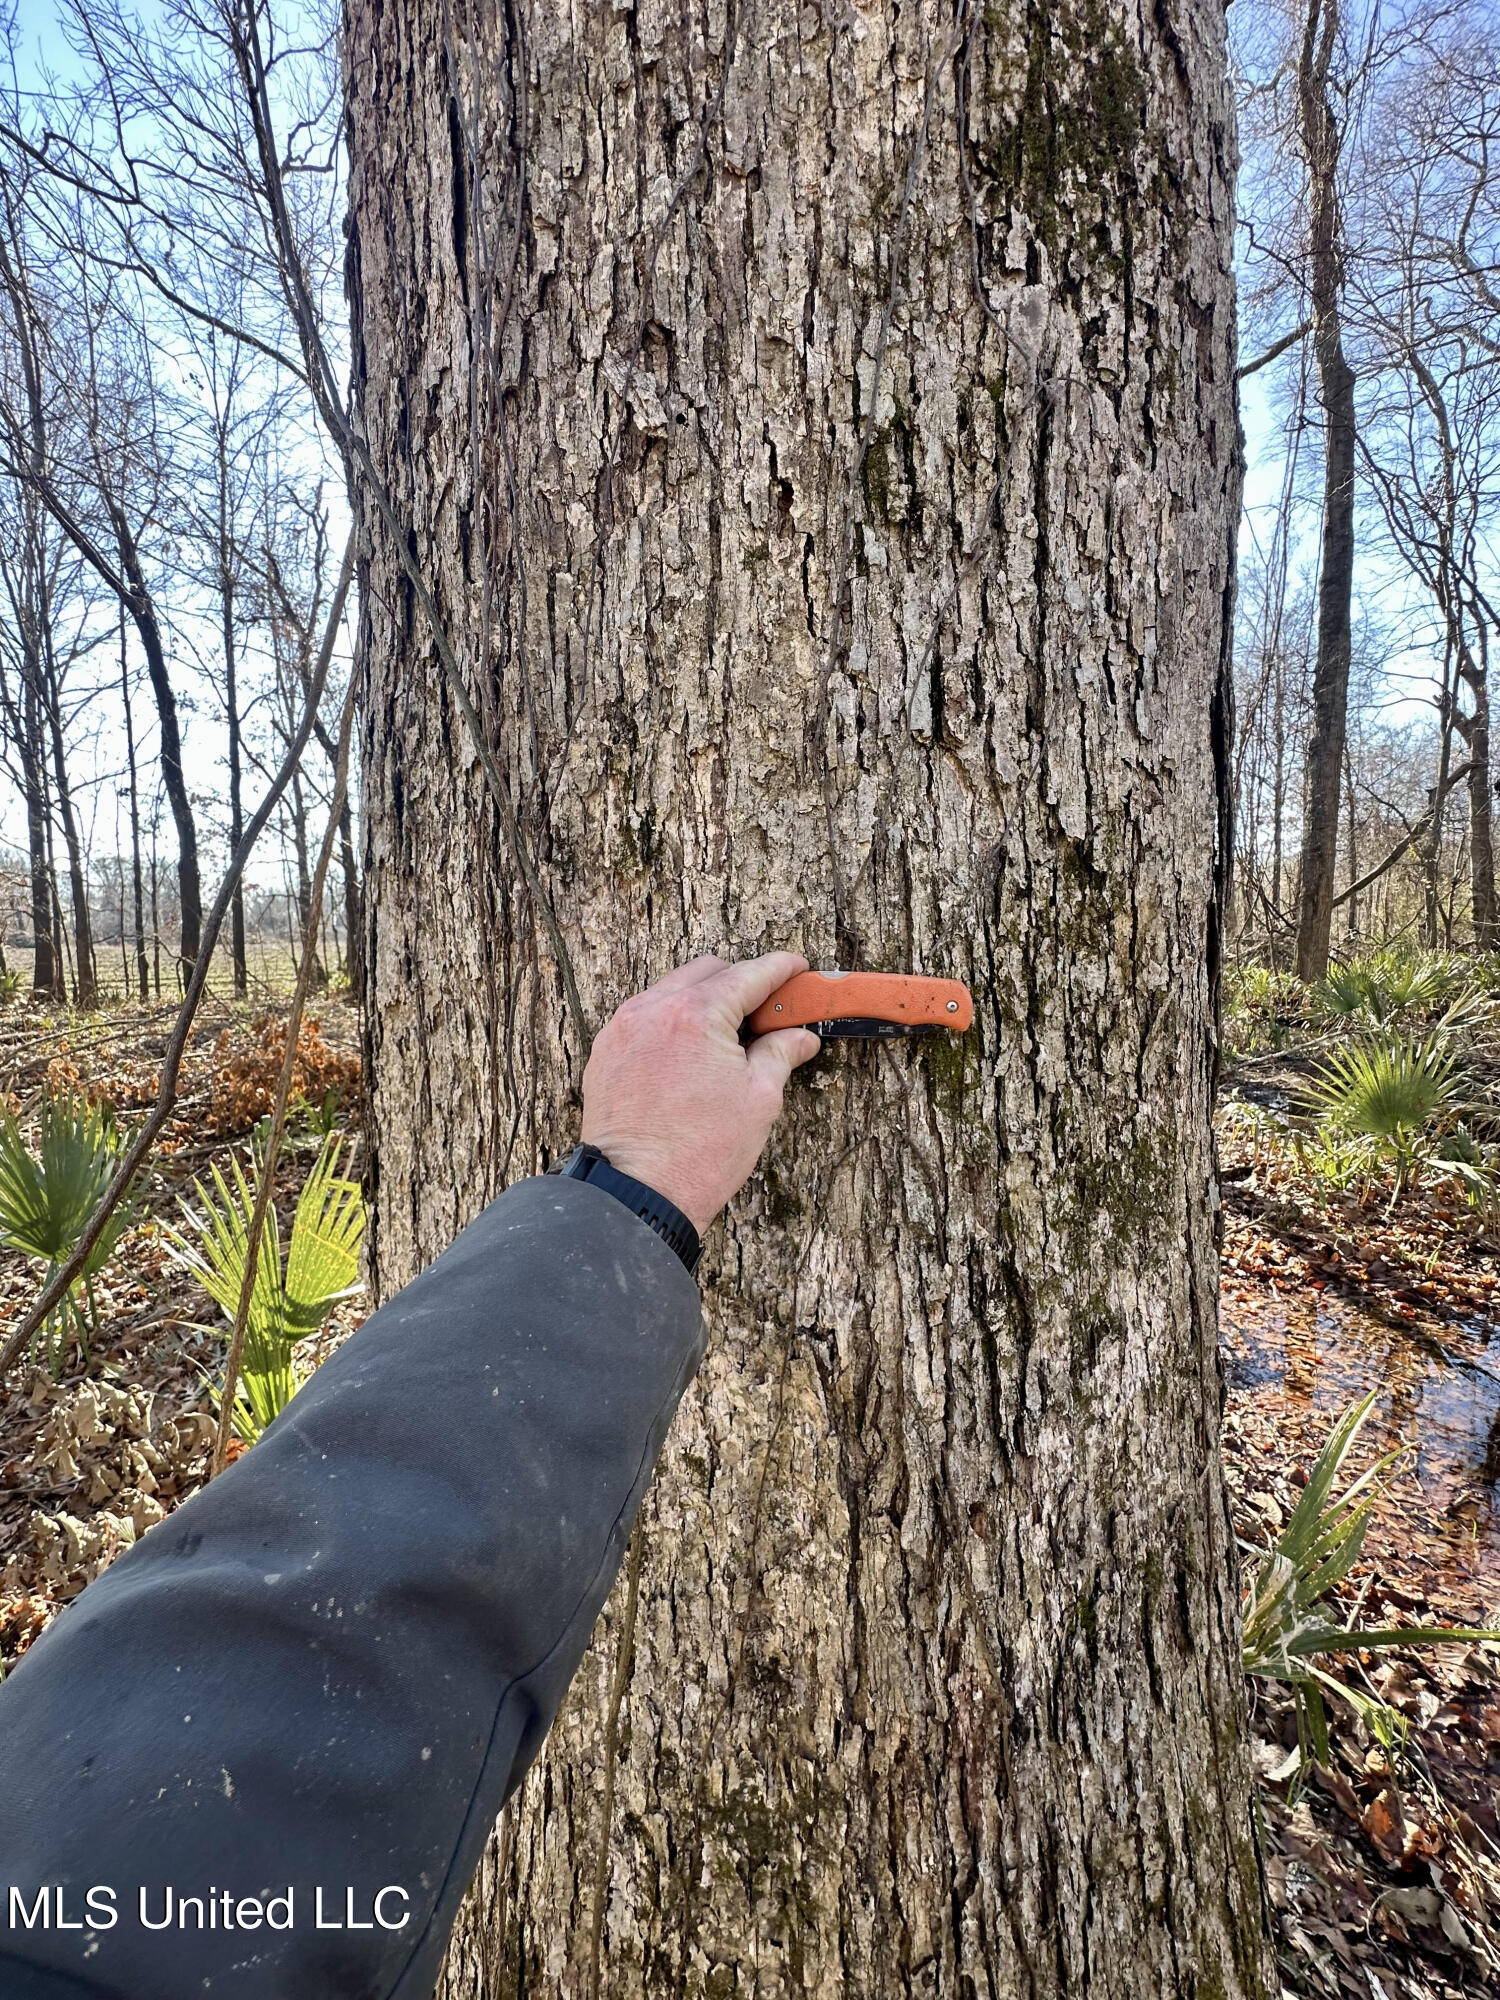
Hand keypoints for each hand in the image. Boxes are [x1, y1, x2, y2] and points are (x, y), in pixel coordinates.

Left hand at [580, 953, 821, 1233]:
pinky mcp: (605, 1052)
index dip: (780, 968)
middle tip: (766, 1012)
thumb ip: (780, 1053)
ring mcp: (622, 1029)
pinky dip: (671, 1021)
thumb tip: (800, 1037)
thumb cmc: (701, 1152)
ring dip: (702, 1000)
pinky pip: (644, 1017)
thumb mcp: (759, 1100)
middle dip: (740, 981)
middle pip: (706, 972)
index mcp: (696, 1015)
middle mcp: (653, 1010)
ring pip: (671, 991)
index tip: (797, 969)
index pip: (748, 975)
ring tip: (727, 1036)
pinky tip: (689, 1053)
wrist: (637, 1194)